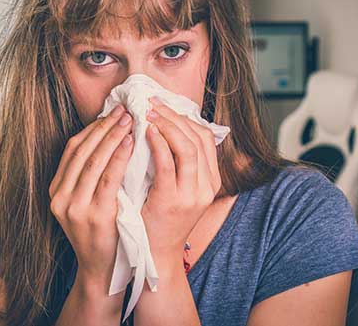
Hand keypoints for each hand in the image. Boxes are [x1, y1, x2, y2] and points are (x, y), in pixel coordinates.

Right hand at [48, 104, 134, 287]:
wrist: (102, 272)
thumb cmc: (102, 233)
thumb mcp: (87, 203)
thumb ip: (91, 177)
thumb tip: (110, 139)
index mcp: (57, 191)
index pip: (73, 149)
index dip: (93, 128)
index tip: (111, 112)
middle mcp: (60, 197)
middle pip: (82, 151)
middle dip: (104, 126)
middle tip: (124, 109)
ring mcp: (74, 207)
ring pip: (93, 161)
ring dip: (112, 136)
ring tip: (129, 120)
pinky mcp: (93, 215)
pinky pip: (107, 178)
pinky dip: (119, 157)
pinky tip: (131, 143)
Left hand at [141, 96, 222, 262]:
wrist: (155, 255)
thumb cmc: (161, 219)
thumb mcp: (179, 189)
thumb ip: (179, 164)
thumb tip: (166, 129)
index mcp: (211, 181)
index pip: (206, 138)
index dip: (186, 117)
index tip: (164, 105)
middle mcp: (207, 186)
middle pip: (198, 138)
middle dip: (174, 116)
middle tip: (152, 102)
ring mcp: (192, 195)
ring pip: (188, 147)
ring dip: (166, 124)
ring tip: (148, 112)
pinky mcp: (172, 201)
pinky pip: (167, 164)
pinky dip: (158, 143)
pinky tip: (145, 132)